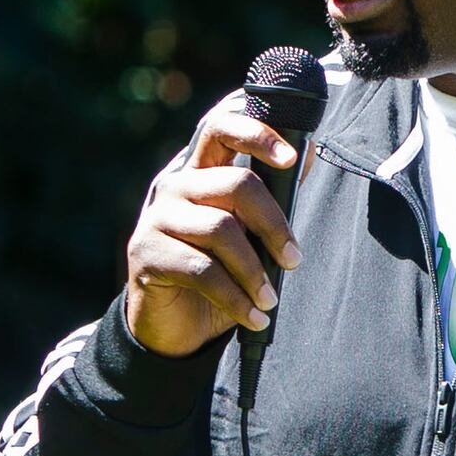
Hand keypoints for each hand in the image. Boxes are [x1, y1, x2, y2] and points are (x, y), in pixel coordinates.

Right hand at [121, 99, 302, 359]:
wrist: (174, 328)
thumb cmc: (218, 274)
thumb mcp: (248, 235)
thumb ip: (270, 197)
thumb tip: (309, 151)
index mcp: (199, 170)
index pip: (221, 127)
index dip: (256, 134)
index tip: (290, 159)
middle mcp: (174, 185)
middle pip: (236, 183)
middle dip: (275, 224)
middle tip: (293, 259)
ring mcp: (157, 217)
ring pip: (221, 229)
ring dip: (255, 271)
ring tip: (269, 300)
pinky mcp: (146, 253)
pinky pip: (202, 270)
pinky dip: (236, 298)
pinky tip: (254, 317)